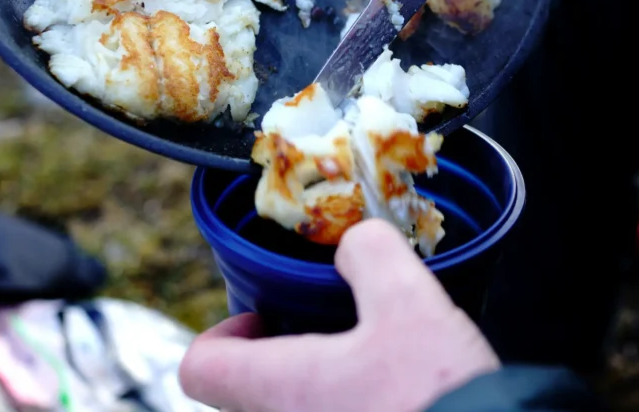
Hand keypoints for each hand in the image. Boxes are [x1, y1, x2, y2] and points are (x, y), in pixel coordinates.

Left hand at [178, 219, 499, 411]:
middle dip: (280, 353)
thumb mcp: (409, 300)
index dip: (222, 332)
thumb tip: (356, 243)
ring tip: (368, 358)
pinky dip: (349, 402)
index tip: (262, 316)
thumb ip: (371, 253)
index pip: (201, 366)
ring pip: (291, 410)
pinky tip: (395, 390)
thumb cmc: (436, 394)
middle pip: (246, 391)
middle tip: (325, 329)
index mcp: (281, 387)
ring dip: (317, 382)